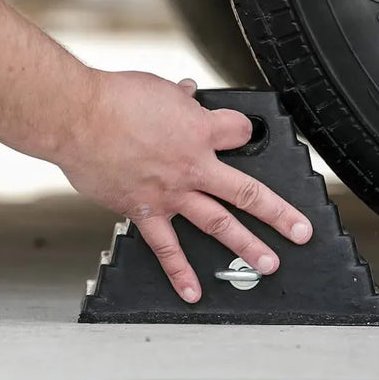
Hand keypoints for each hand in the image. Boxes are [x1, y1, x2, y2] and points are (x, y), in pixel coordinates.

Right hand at [61, 72, 312, 302]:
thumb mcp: (158, 88)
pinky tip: (194, 290)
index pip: (240, 132)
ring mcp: (172, 192)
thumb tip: (186, 93)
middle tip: (300, 230)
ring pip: (218, 223)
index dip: (244, 131)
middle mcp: (193, 165)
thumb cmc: (115, 98)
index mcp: (200, 131)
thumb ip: (179, 98)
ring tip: (269, 264)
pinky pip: (167, 247)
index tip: (242, 133)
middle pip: (247, 192)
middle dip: (278, 213)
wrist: (78, 118)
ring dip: (246, 245)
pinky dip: (180, 272)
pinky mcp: (144, 211)